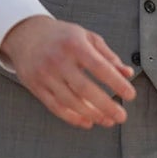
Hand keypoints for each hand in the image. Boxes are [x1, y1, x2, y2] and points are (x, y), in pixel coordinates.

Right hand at [0, 17, 135, 128]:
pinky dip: (73, 118)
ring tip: (108, 120)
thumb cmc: (62, 36)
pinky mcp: (36, 87)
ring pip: (70, 102)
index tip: (130, 95)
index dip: (116, 83)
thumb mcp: (87, 38)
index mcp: (74, 45)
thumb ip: (108, 56)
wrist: (26, 34)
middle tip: (121, 116)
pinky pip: (56, 107)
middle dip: (106, 105)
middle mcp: (58, 60)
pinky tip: (88, 122)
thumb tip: (128, 73)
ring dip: (92, 114)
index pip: (99, 67)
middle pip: (84, 89)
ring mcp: (45, 75)